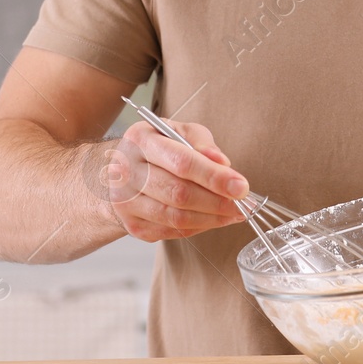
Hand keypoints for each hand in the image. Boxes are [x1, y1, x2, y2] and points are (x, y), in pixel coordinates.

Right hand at [95, 121, 249, 241]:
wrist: (119, 171)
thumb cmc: (157, 148)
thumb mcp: (178, 131)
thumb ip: (202, 143)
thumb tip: (223, 163)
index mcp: (140, 140)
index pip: (181, 162)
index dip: (214, 176)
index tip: (241, 186)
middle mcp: (127, 172)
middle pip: (179, 193)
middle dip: (217, 201)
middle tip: (243, 204)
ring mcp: (126, 202)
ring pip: (176, 217)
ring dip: (211, 218)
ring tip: (234, 213)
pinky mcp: (132, 225)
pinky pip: (172, 232)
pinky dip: (198, 227)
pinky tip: (213, 219)